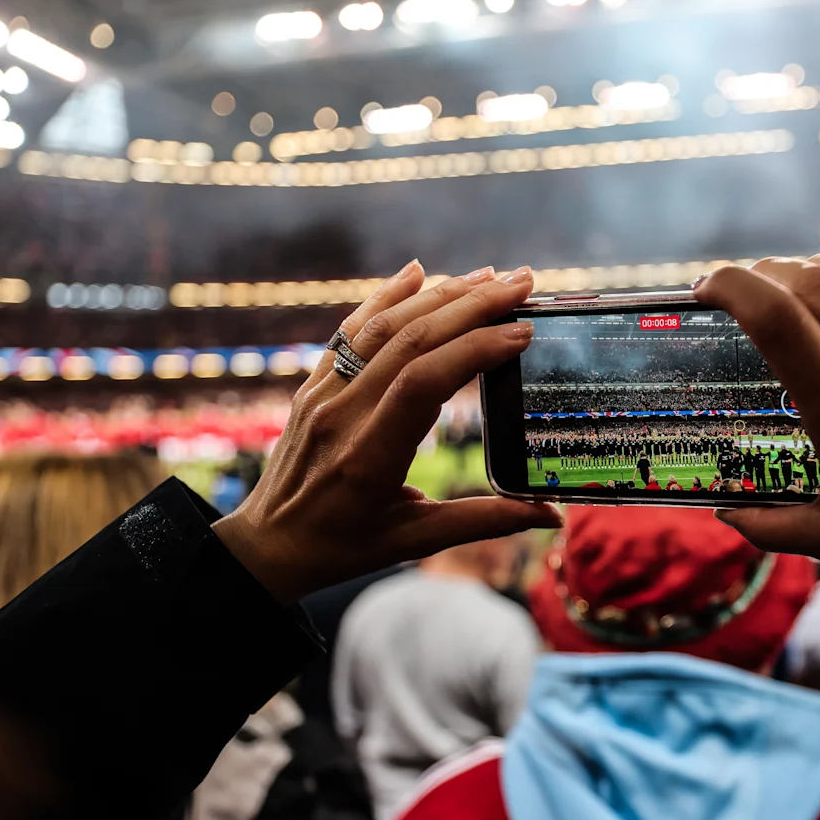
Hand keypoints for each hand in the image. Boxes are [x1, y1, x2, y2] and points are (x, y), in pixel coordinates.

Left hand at [212, 262, 560, 602]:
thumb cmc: (344, 547)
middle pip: (410, 341)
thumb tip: (552, 515)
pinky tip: (418, 272)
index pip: (424, 383)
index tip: (522, 333)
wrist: (267, 545)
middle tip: (521, 284)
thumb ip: (485, 521)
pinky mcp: (312, 384)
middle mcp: (341, 415)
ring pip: (383, 327)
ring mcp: (322, 394)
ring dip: (439, 295)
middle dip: (472, 306)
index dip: (475, 349)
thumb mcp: (415, 541)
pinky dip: (385, 296)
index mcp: (369, 456)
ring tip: (488, 275)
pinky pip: (351, 330)